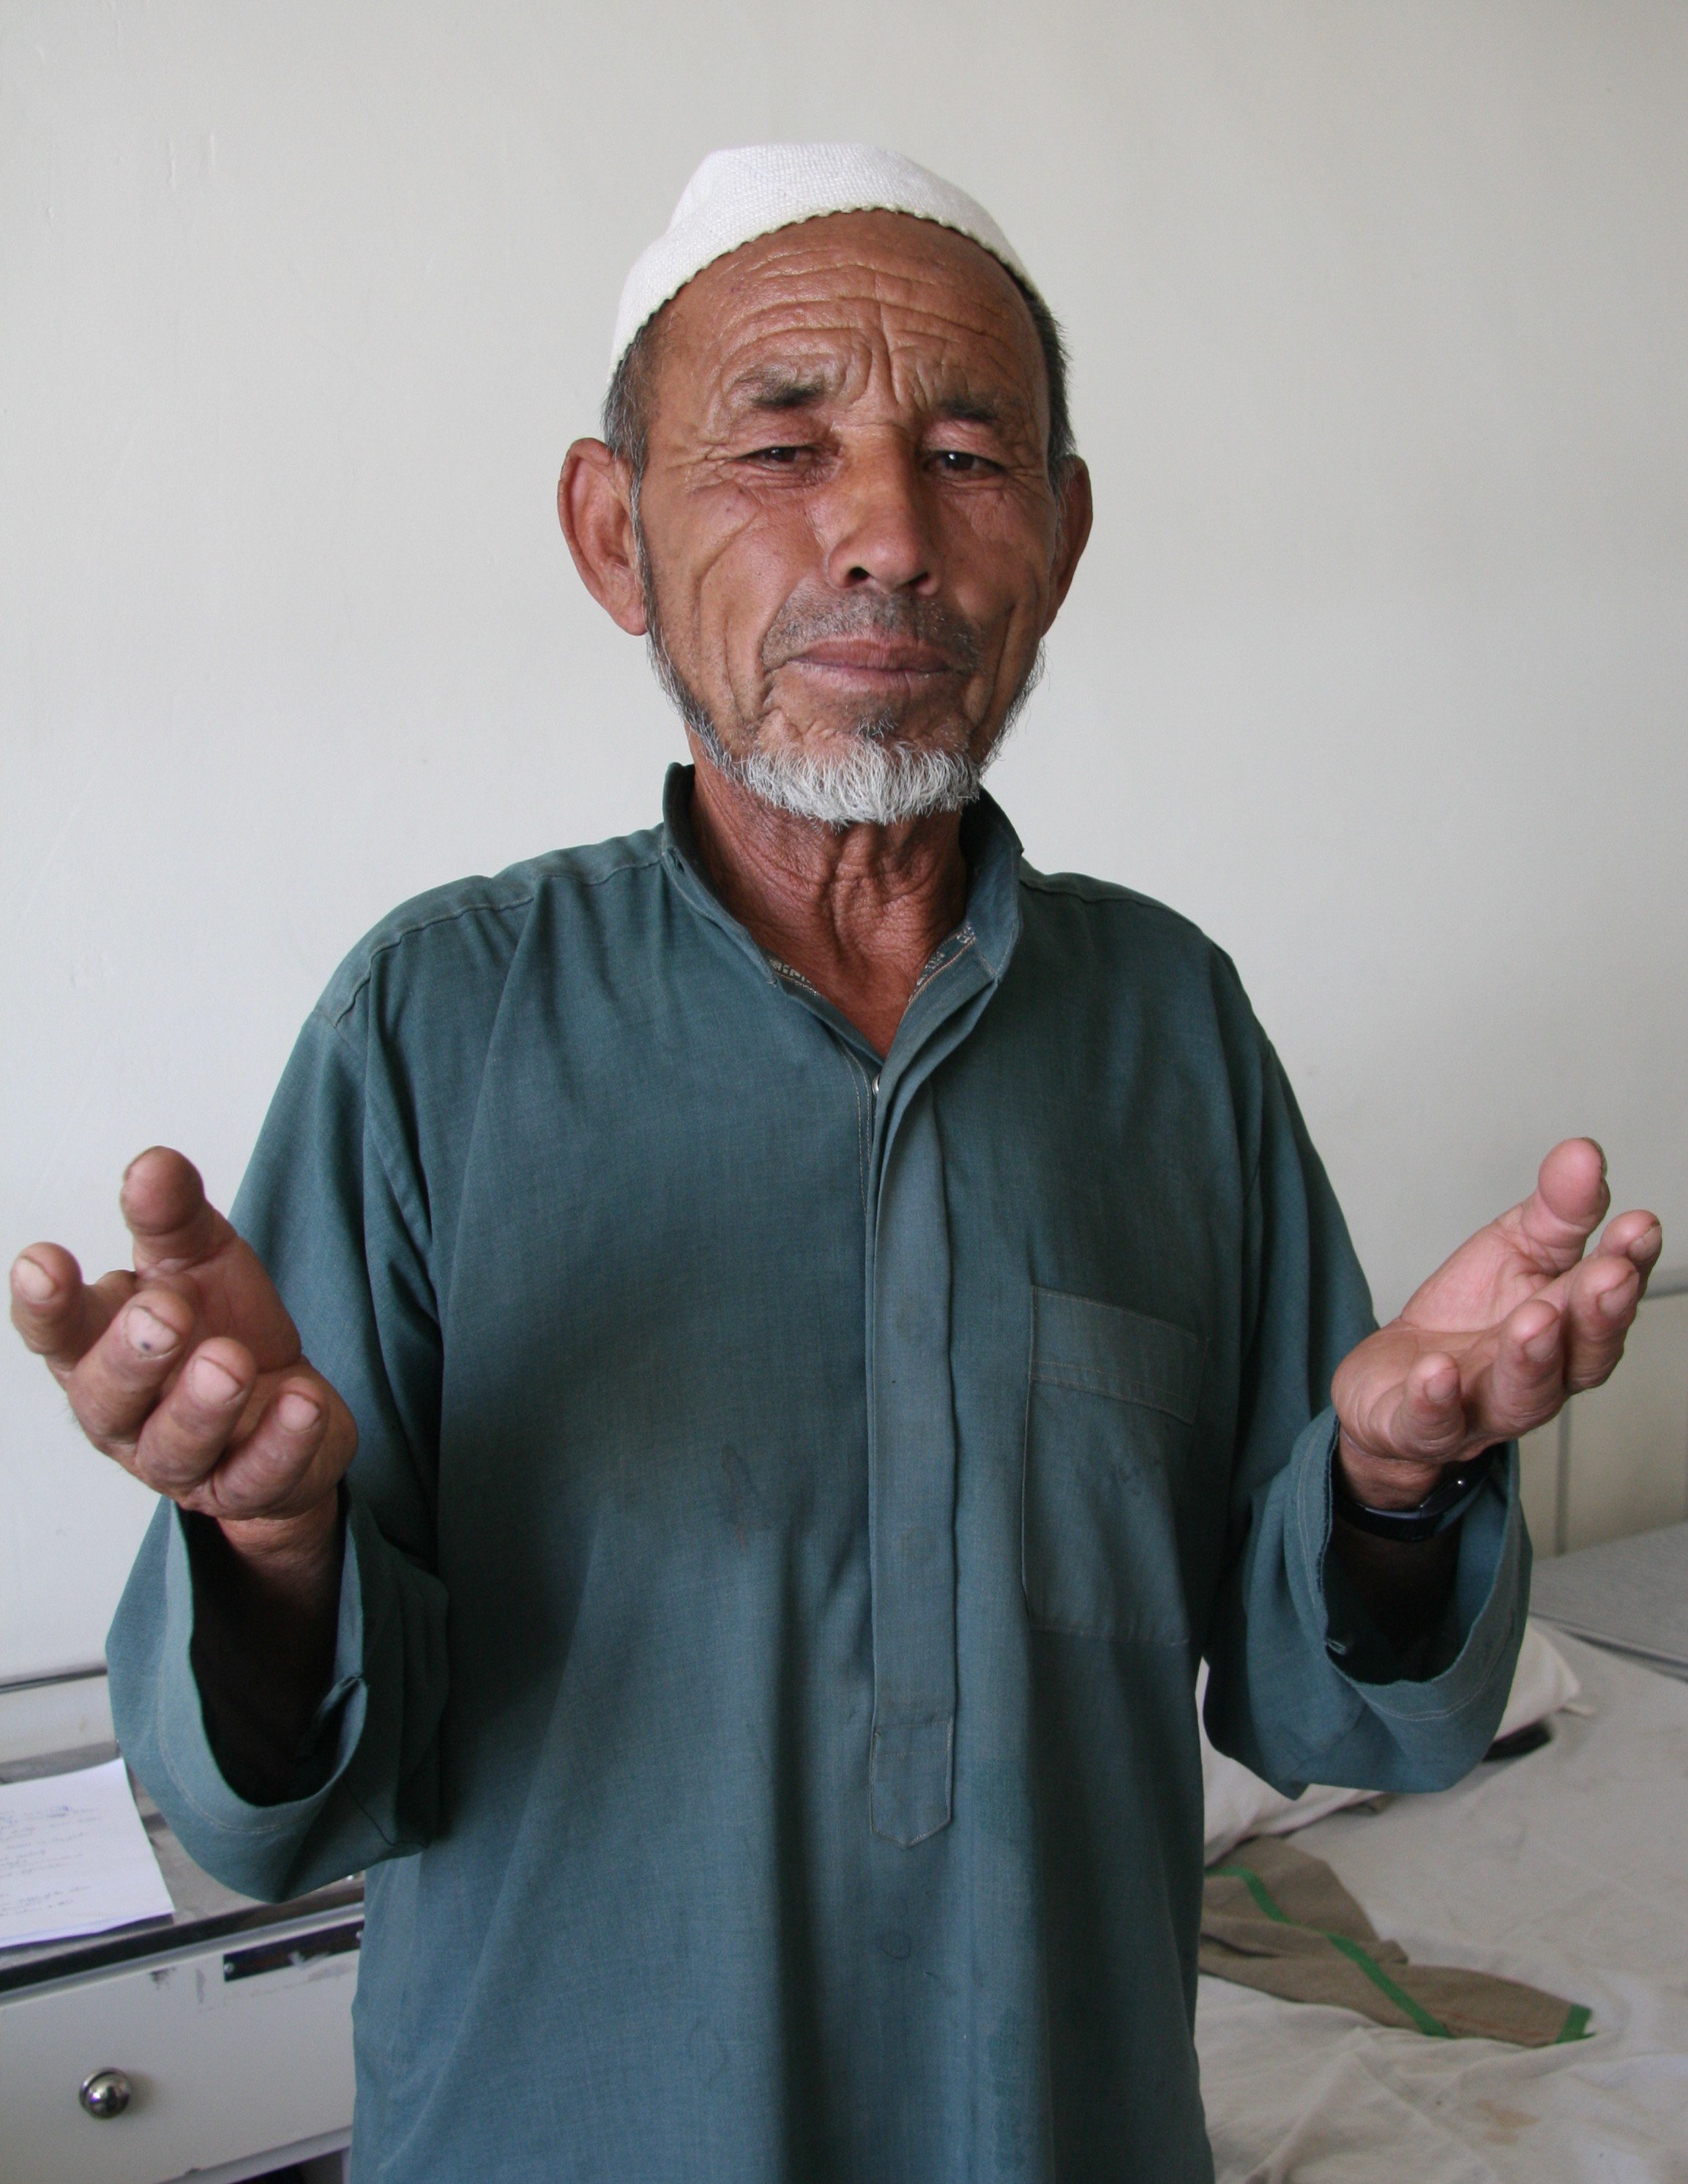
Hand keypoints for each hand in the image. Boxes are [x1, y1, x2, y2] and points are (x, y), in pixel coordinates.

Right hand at [10, 1148, 355, 1564]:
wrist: (286, 1402)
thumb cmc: (220, 1324)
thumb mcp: (198, 1258)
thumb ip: (171, 1217)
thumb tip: (152, 1165)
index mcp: (98, 1348)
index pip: (56, 1332)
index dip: (45, 1303)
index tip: (45, 1261)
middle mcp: (126, 1414)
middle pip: (107, 1395)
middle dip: (134, 1353)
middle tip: (166, 1309)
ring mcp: (184, 1460)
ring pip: (177, 1445)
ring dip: (204, 1403)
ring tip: (232, 1360)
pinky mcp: (247, 1488)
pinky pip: (258, 1476)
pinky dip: (282, 1441)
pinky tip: (302, 1400)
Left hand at [1331, 1138, 1661, 1509]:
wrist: (1394, 1385)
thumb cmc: (1469, 1318)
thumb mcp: (1513, 1248)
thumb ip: (1555, 1210)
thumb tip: (1584, 1153)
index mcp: (1567, 1328)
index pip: (1606, 1299)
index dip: (1628, 1265)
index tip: (1639, 1225)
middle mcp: (1538, 1377)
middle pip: (1580, 1356)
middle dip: (1596, 1315)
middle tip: (1609, 1273)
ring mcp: (1483, 1408)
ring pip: (1520, 1396)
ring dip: (1531, 1358)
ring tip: (1533, 1318)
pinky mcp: (1422, 1430)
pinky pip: (1432, 1425)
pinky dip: (1435, 1401)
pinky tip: (1436, 1371)